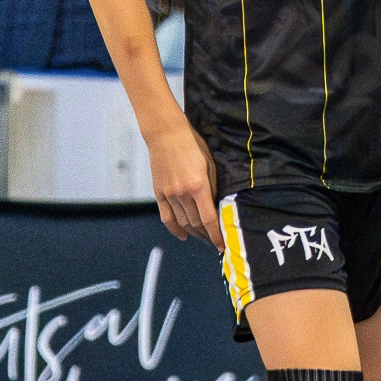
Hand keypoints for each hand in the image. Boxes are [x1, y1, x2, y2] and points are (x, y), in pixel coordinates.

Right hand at [147, 120, 221, 248]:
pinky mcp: (159, 193)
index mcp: (198, 186)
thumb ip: (213, 188)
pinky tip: (183, 235)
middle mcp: (183, 194)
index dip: (216, 236)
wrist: (166, 134)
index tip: (221, 245)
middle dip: (207, 236)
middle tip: (215, 242)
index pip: (209, 219)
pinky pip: (167, 217)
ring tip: (203, 238)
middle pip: (196, 224)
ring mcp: (169, 194)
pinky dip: (175, 229)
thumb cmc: (192, 145)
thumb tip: (216, 208)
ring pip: (183, 223)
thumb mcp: (209, 165)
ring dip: (194, 234)